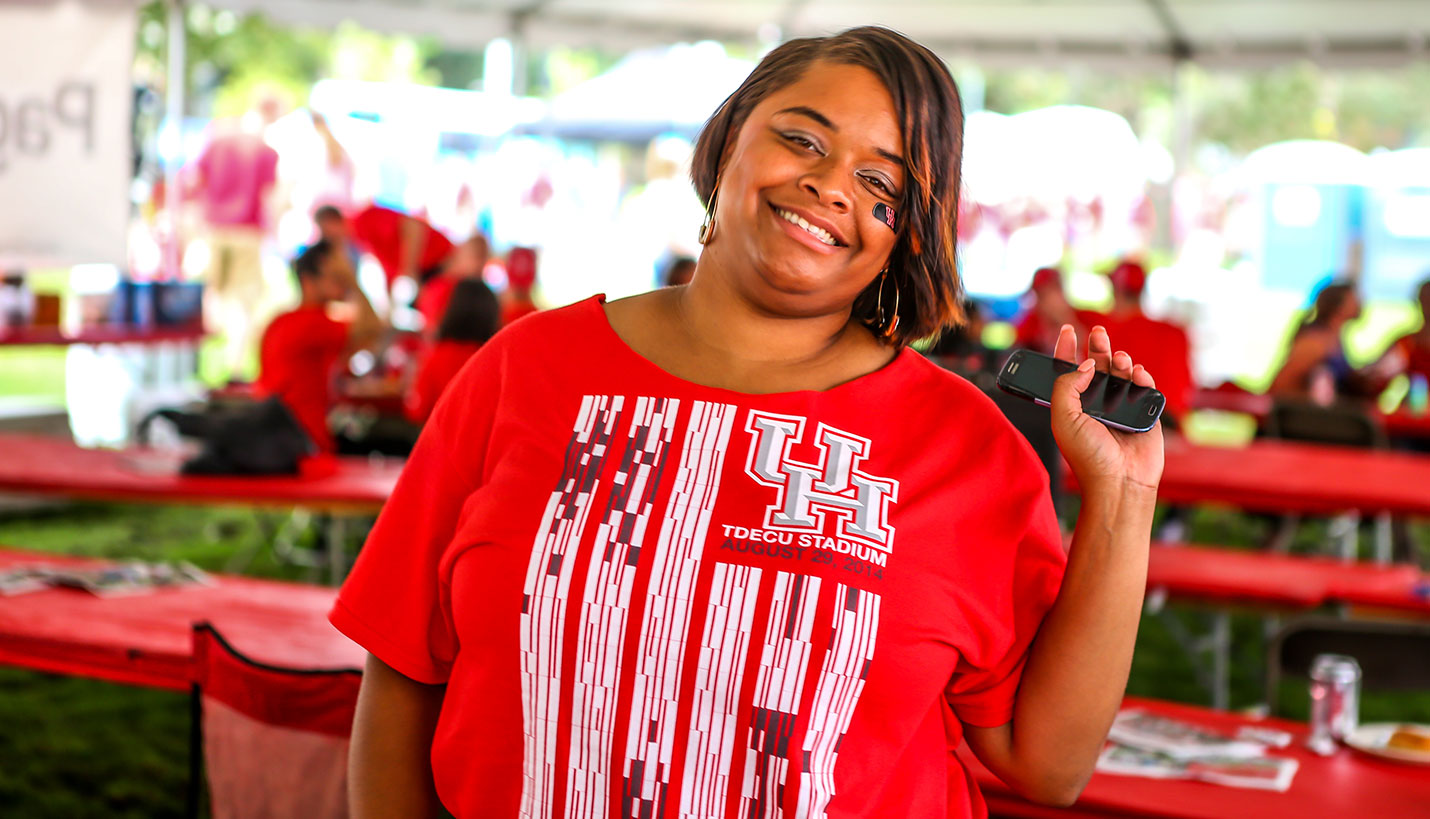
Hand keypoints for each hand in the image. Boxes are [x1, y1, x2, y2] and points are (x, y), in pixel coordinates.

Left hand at [1050, 325, 1164, 495]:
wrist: (1120, 480)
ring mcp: (1121, 406)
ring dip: (1120, 360)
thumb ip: (1066, 386)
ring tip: (1119, 360)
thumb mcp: (1063, 418)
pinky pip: (1144, 386)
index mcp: (1073, 405)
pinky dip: (1141, 375)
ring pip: (1121, 372)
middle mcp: (1096, 403)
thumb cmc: (1087, 455)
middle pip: (1097, 366)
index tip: (1068, 330)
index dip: (1067, 350)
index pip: (1068, 371)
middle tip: (1098, 333)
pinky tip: (1137, 373)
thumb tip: (1086, 365)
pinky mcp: (1144, 412)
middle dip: (1098, 346)